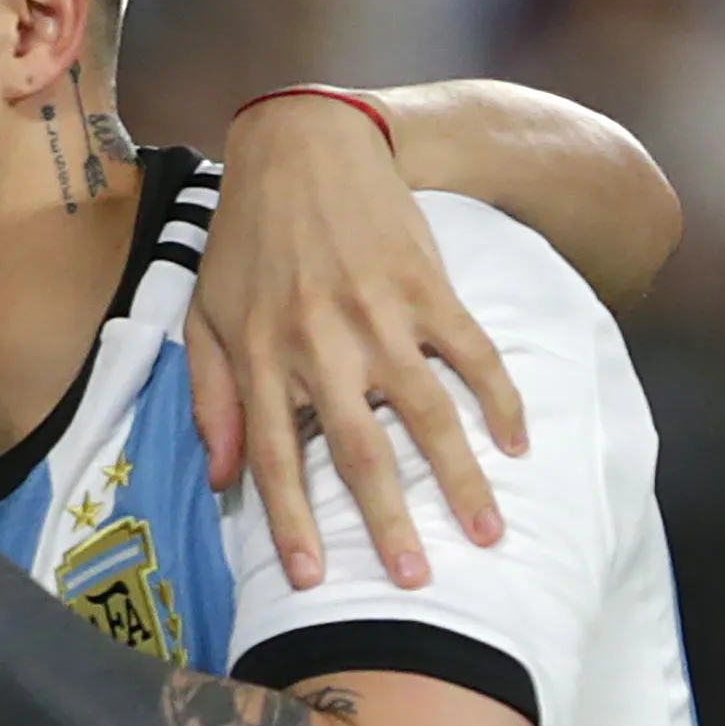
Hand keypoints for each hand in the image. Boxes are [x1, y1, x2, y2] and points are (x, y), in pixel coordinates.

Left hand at [187, 91, 525, 588]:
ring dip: (460, 478)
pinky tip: (517, 444)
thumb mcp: (207, 316)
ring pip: (425, 411)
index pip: (273, 457)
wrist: (303, 144)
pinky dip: (499, 397)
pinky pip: (472, 351)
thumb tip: (220, 479)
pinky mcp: (427, 285)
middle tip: (416, 581)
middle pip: (357, 449)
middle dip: (388, 521)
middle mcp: (319, 343)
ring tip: (487, 534)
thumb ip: (211, 398)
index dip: (292, 521)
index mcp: (260, 357)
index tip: (313, 579)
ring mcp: (378, 314)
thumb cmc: (247, 241)